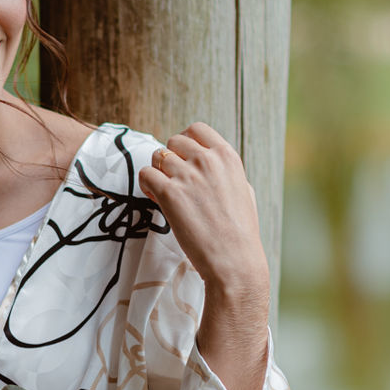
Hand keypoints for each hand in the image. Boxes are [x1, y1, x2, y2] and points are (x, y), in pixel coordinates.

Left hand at [139, 122, 271, 299]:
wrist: (234, 260)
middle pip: (173, 142)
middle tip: (172, 181)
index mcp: (227, 156)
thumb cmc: (240, 232)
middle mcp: (207, 160)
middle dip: (169, 159)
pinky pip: (145, 175)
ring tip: (164, 192)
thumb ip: (225, 172)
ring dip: (157, 173)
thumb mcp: (244, 190)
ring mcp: (188, 175)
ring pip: (156, 157)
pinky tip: (155, 198)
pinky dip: (146, 185)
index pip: (197, 129)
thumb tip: (210, 164)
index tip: (183, 159)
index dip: (185, 142)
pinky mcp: (170, 194)